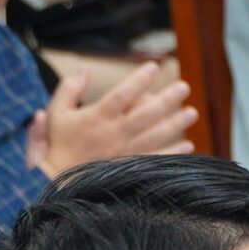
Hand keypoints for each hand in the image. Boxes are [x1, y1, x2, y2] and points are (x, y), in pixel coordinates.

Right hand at [28, 61, 195, 176]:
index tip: (154, 67)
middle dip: (165, 100)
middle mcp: (112, 134)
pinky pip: (153, 160)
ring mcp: (122, 153)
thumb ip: (69, 90)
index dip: (137, 80)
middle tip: (184, 87)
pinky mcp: (128, 169)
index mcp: (96, 117)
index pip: (120, 95)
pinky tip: (188, 145)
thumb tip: (84, 69)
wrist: (56, 182)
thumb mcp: (56, 113)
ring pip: (153, 137)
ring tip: (192, 113)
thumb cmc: (58, 144)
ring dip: (174, 125)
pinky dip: (171, 154)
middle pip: (143, 115)